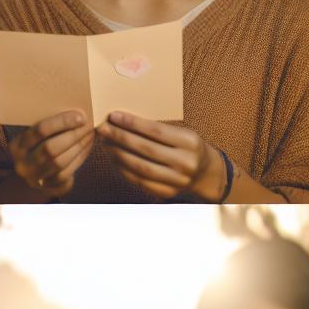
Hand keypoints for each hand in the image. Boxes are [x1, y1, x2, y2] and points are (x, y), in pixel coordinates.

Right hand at [9, 110, 94, 196]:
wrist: (34, 175)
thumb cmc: (37, 146)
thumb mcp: (34, 137)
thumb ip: (47, 126)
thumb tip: (74, 108)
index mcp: (17, 145)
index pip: (40, 131)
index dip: (61, 122)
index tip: (80, 116)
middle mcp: (23, 163)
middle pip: (51, 148)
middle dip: (73, 135)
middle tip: (88, 124)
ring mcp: (35, 178)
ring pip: (61, 161)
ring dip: (79, 146)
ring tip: (90, 133)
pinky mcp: (49, 186)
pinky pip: (68, 172)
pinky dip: (80, 157)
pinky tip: (88, 145)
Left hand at [96, 111, 224, 199]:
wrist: (204, 173)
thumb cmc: (187, 147)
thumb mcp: (181, 133)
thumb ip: (157, 129)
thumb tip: (123, 120)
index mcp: (190, 142)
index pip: (155, 131)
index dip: (132, 123)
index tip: (114, 116)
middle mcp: (185, 162)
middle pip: (145, 149)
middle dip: (120, 137)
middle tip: (104, 129)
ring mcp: (177, 180)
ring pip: (140, 167)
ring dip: (118, 154)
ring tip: (106, 143)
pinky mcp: (167, 192)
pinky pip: (140, 181)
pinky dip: (124, 169)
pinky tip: (114, 159)